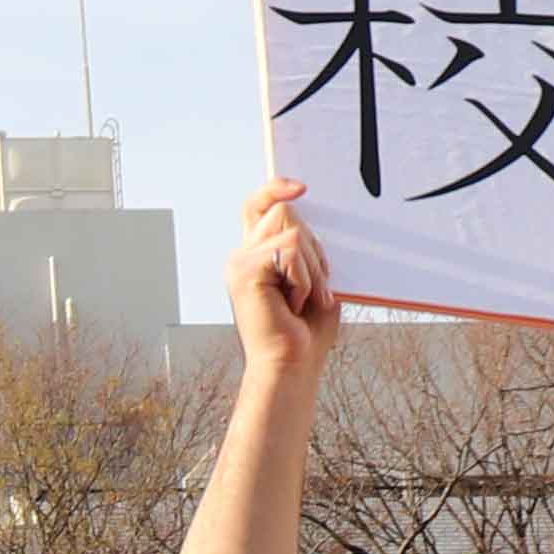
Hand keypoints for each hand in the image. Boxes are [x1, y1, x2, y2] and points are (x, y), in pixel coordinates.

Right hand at [228, 180, 342, 381]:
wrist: (292, 366)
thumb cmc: (306, 331)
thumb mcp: (312, 279)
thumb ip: (304, 248)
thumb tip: (304, 217)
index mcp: (256, 256)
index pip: (258, 206)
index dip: (275, 189)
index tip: (302, 187)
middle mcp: (241, 256)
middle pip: (284, 212)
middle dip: (312, 248)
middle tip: (313, 289)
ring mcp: (239, 263)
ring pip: (293, 231)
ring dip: (311, 267)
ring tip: (303, 300)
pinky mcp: (245, 272)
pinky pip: (291, 250)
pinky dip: (304, 278)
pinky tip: (293, 304)